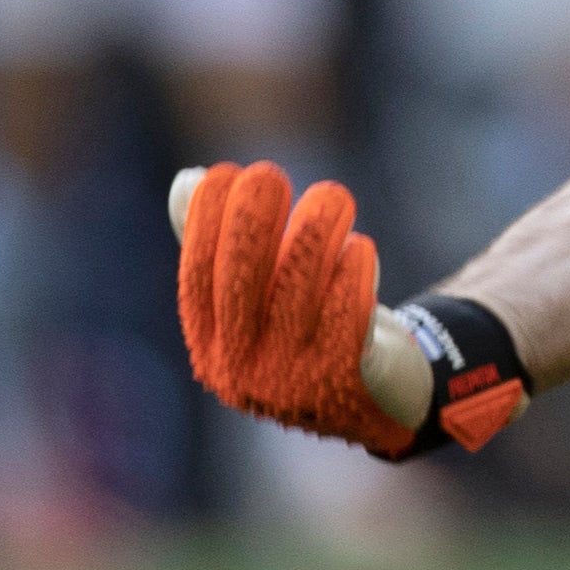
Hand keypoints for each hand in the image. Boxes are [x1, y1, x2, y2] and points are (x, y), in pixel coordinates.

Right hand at [169, 161, 416, 455]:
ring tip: (332, 196)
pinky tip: (358, 245)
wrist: (382, 395)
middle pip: (239, 284)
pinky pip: (347, 313)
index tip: (225, 174)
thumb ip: (226, 244)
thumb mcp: (263, 294)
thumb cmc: (311, 327)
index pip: (197, 278)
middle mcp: (246, 370)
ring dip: (313, 233)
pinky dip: (352, 270)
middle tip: (269, 175)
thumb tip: (187, 180)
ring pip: (297, 293)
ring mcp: (295, 379)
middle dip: (249, 220)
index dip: (204, 222)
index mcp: (214, 348)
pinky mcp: (349, 378)